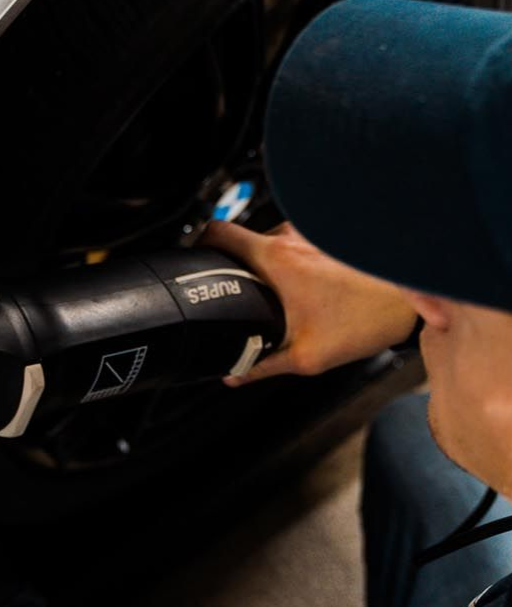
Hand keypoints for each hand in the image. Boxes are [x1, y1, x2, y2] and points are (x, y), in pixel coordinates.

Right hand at [200, 220, 417, 385]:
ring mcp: (310, 232)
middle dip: (238, 270)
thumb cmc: (368, 319)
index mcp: (276, 259)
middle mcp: (291, 237)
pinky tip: (305, 291)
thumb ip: (262, 365)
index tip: (193, 260)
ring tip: (280, 299)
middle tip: (242, 298)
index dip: (198, 244)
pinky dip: (291, 264)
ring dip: (269, 268)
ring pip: (270, 244)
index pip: (217, 232)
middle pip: (242, 244)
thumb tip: (233, 373)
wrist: (413, 300)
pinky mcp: (327, 236)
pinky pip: (294, 245)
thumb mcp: (308, 356)